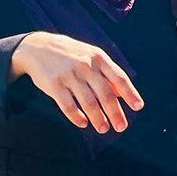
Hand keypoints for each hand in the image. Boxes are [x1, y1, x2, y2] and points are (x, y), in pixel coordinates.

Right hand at [10, 32, 143, 132]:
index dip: (130, 93)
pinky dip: (76, 117)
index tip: (138, 107)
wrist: (37, 47)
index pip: (119, 78)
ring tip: (103, 129)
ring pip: (88, 102)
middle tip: (121, 127)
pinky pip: (68, 106)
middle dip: (115, 113)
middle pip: (106, 94)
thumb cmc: (72, 55)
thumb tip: (122, 95)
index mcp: (99, 58)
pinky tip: (83, 123)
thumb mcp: (92, 56)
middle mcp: (86, 66)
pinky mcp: (54, 84)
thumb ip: (107, 74)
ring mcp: (69, 75)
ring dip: (98, 118)